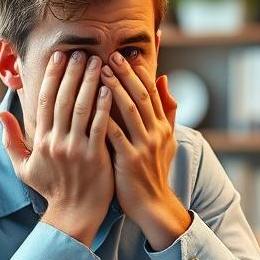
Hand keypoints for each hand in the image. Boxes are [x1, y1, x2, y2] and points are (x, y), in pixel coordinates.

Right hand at [0, 50, 113, 246]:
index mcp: (41, 141)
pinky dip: (103, 105)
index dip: (52, 77)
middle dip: (72, 73)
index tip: (59, 57)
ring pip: (81, 108)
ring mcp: (76, 149)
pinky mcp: (95, 157)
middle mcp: (56, 142)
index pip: (45, 101)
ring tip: (98, 62)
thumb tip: (1, 115)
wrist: (72, 215)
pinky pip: (99, 125)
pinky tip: (110, 88)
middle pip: (63, 99)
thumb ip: (11, 141)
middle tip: (81, 52)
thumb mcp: (24, 168)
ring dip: (89, 82)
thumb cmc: (51, 190)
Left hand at [101, 51, 191, 250]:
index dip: (140, 72)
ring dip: (115, 88)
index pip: (151, 92)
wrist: (153, 206)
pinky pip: (115, 134)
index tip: (126, 54)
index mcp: (162, 127)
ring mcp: (143, 147)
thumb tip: (164, 80)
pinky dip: (105, 117)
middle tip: (110, 55)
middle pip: (141, 96)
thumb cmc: (154, 172)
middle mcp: (155, 134)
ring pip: (130, 111)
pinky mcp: (129, 160)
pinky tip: (92, 104)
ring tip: (100, 71)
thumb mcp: (167, 140)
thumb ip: (166, 111)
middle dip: (126, 74)